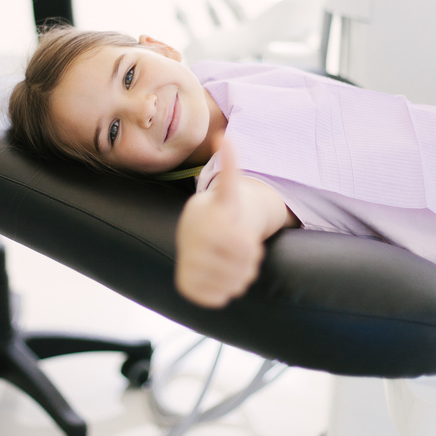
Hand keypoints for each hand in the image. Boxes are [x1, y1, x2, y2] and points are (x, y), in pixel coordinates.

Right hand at [174, 137, 264, 307]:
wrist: (196, 230)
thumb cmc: (219, 212)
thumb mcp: (228, 190)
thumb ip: (230, 166)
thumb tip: (224, 137)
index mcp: (209, 225)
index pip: (244, 245)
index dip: (248, 246)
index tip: (239, 235)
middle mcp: (195, 246)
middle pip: (244, 267)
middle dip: (248, 260)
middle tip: (239, 249)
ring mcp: (189, 267)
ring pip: (235, 284)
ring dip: (240, 276)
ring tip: (230, 261)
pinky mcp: (186, 287)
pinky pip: (221, 298)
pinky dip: (226, 291)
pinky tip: (218, 275)